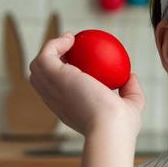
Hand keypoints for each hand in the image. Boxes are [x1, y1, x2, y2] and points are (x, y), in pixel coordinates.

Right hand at [29, 33, 144, 138]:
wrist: (110, 128)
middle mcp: (55, 100)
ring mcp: (51, 89)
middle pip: (40, 78)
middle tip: (72, 48)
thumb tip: (131, 76)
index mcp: (68, 109)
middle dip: (50, 61)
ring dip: (50, 49)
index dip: (63, 76)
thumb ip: (130, 91)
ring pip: (37, 66)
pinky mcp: (53, 77)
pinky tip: (71, 38)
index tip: (80, 62)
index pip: (58, 91)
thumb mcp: (130, 106)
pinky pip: (46, 54)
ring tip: (70, 40)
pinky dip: (55, 43)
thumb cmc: (121, 125)